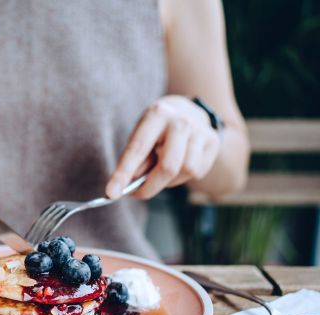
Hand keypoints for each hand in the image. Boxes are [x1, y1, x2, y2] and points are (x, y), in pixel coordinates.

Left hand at [106, 95, 221, 199]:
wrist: (186, 111)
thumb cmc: (156, 130)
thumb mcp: (140, 136)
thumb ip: (135, 160)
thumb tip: (129, 185)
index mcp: (157, 115)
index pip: (137, 150)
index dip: (123, 174)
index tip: (111, 193)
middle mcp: (181, 121)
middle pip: (168, 166)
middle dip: (150, 187)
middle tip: (137, 193)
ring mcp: (200, 130)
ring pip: (185, 171)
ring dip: (168, 181)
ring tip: (160, 172)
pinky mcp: (213, 141)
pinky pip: (197, 172)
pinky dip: (182, 177)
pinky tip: (177, 166)